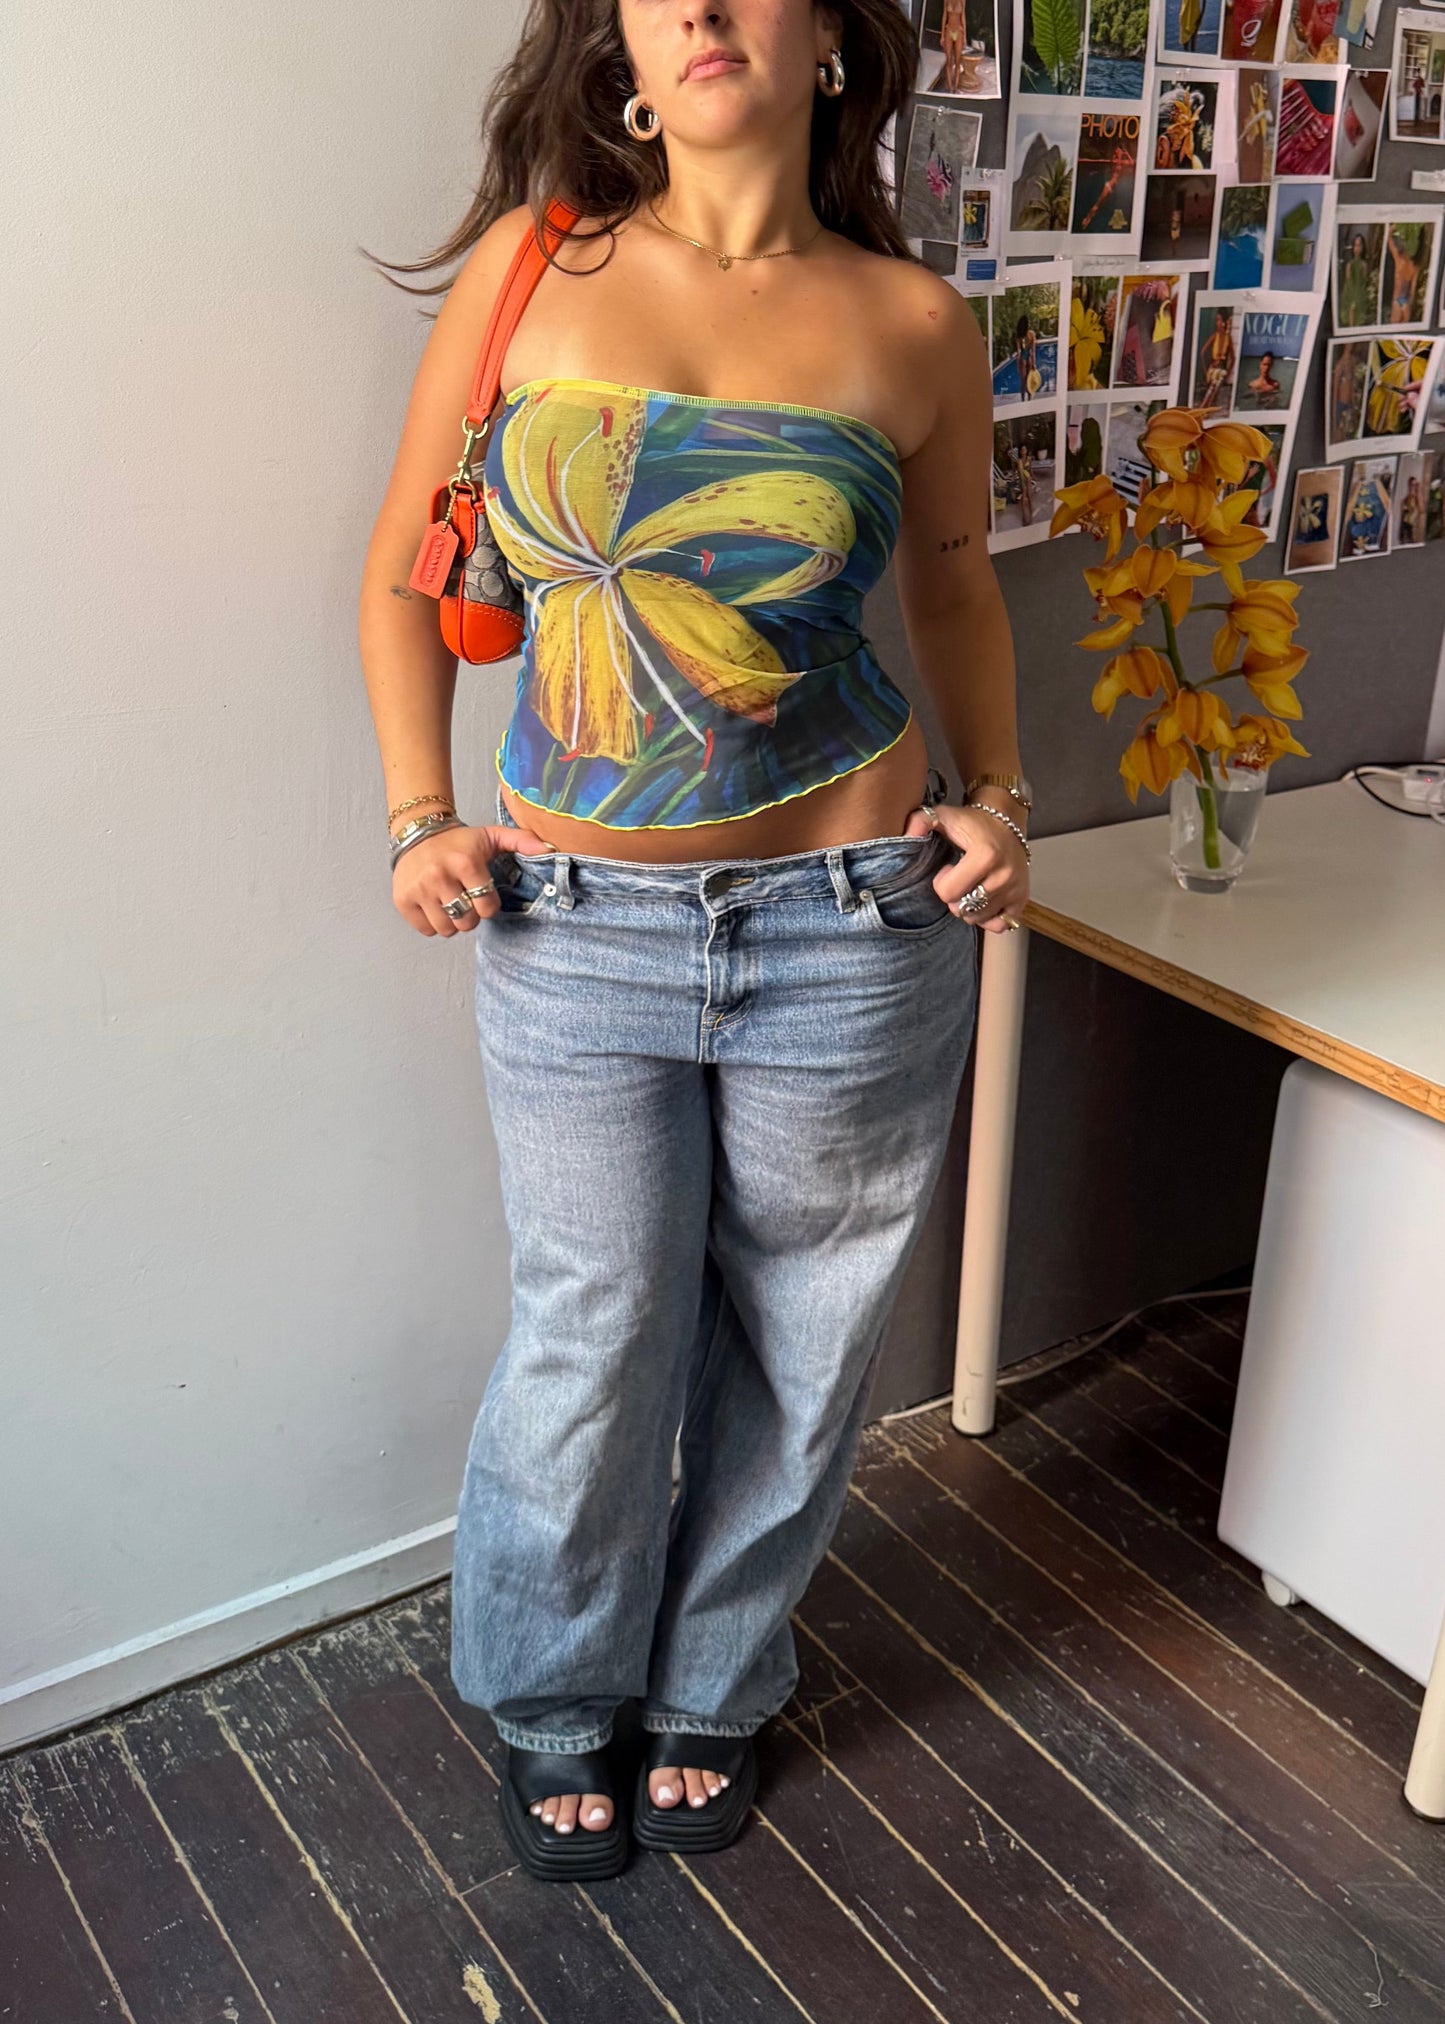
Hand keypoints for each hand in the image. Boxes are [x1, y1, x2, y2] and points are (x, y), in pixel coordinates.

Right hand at [391, 822, 552, 937]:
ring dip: (453, 922)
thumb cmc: (460, 841)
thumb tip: (551, 850)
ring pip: (446, 929)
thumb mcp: (491, 836)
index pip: (487, 907)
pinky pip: (426, 929)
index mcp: (464, 862)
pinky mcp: (402, 900)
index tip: (482, 892)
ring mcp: (419, 889)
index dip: (488, 904)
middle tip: (466, 899)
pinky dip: (432, 923)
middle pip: (467, 921)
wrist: (418, 832)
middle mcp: (439, 876)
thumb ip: (523, 841)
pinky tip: (434, 905)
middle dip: (471, 915)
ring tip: (451, 903)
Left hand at [904, 799, 1028, 933]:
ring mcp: (1015, 889)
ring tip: (972, 885)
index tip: (949, 868)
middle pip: (962, 909)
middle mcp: (1004, 875)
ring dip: (969, 907)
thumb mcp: (944, 816)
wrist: (1006, 821)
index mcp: (985, 855)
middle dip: (955, 896)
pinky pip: (999, 925)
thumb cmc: (971, 823)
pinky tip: (984, 900)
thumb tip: (907, 836)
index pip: (948, 893)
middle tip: (960, 878)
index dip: (942, 882)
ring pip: (977, 918)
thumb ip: (920, 821)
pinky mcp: (1022, 899)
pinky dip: (988, 917)